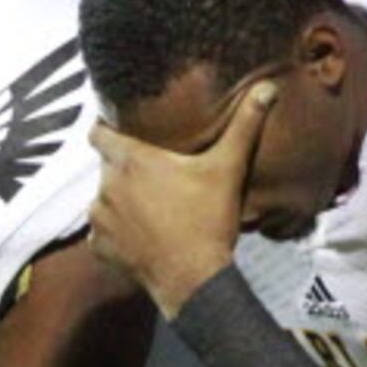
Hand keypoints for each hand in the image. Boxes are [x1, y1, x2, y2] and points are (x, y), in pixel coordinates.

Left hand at [88, 81, 274, 316]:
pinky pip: (102, 230)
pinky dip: (116, 230)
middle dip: (125, 167)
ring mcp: (99, 218)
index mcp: (130, 160)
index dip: (106, 128)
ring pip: (103, 197)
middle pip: (107, 166)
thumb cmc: (208, 220)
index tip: (122, 129)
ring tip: (150, 205)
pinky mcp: (99, 245)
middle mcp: (106, 185)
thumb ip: (244, 125)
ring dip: (120, 199)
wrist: (194, 278)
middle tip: (153, 172)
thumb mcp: (228, 168)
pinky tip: (140, 232)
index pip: (98, 132)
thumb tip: (267, 88)